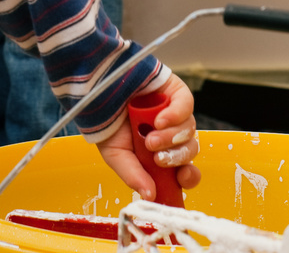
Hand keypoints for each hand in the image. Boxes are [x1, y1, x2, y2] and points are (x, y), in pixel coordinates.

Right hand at [95, 75, 201, 200]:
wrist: (98, 94)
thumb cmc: (108, 124)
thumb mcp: (116, 156)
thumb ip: (133, 175)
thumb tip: (149, 195)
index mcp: (162, 153)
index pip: (186, 169)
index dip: (189, 176)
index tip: (182, 179)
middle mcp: (172, 134)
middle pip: (190, 150)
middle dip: (176, 157)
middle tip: (157, 158)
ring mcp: (176, 112)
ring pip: (188, 130)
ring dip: (170, 138)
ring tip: (150, 138)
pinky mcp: (176, 92)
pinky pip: (186, 106)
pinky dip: (175, 115)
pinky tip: (160, 120)